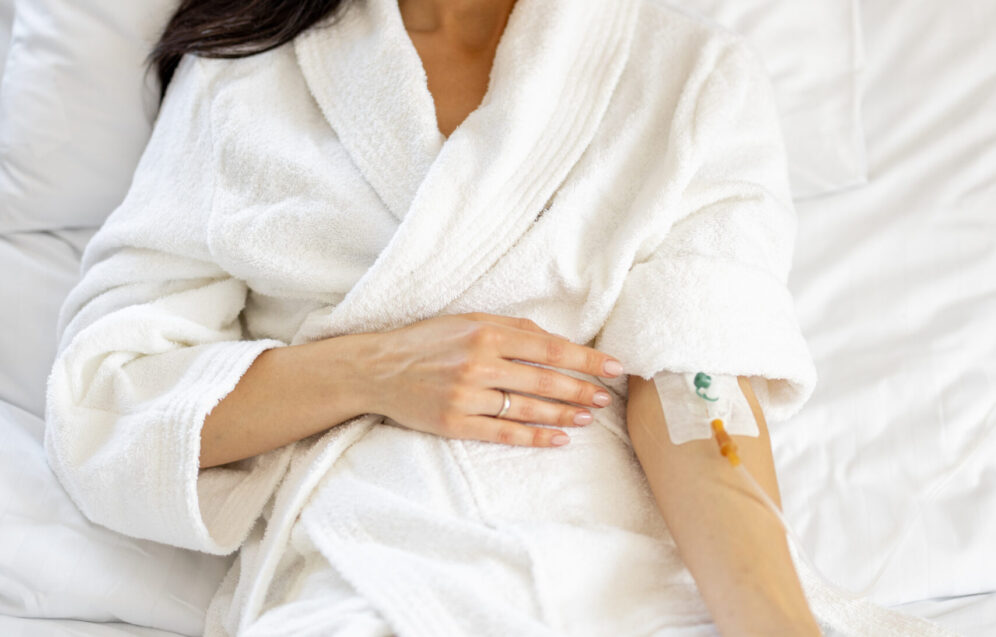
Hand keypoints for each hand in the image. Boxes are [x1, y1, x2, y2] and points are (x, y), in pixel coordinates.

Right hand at [360, 312, 623, 446]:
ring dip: (563, 415)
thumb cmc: (427, 341)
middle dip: (581, 390)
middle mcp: (478, 363)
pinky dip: (535, 438)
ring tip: (588, 418)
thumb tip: (555, 340)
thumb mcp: (467, 319)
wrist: (376, 369)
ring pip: (528, 409)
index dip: (586, 359)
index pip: (549, 348)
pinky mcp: (455, 424)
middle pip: (544, 380)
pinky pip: (504, 434)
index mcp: (485, 332)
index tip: (613, 367)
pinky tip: (558, 440)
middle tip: (606, 398)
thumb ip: (512, 327)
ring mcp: (466, 396)